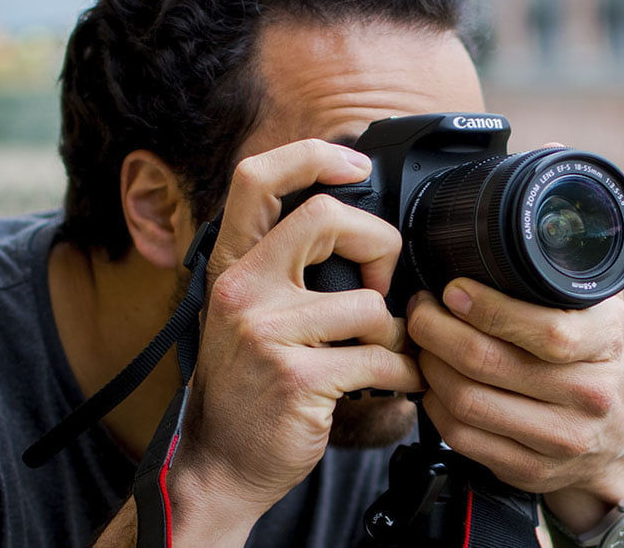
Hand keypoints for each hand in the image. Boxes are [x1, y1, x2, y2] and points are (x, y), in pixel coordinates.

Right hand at [166, 139, 422, 545]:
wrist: (220, 466)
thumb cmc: (247, 389)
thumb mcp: (248, 315)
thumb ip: (283, 269)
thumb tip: (352, 224)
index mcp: (232, 266)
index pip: (256, 178)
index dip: (311, 156)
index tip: (355, 165)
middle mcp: (243, 291)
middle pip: (326, 218)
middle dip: (378, 243)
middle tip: (383, 284)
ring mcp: (267, 334)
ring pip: (368, 303)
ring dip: (396, 332)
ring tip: (389, 352)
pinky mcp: (298, 379)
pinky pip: (379, 358)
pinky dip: (403, 373)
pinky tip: (397, 382)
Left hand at [407, 278, 623, 533]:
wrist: (619, 442)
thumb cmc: (597, 365)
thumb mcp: (600, 316)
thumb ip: (561, 287)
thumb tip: (498, 249)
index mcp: (607, 343)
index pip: (544, 330)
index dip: (486, 308)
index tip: (453, 291)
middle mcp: (590, 394)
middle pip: (488, 362)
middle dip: (436, 330)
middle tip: (422, 311)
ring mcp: (561, 439)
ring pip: (468, 401)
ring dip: (430, 366)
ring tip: (423, 344)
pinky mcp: (531, 470)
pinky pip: (463, 436)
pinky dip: (435, 406)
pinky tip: (433, 384)